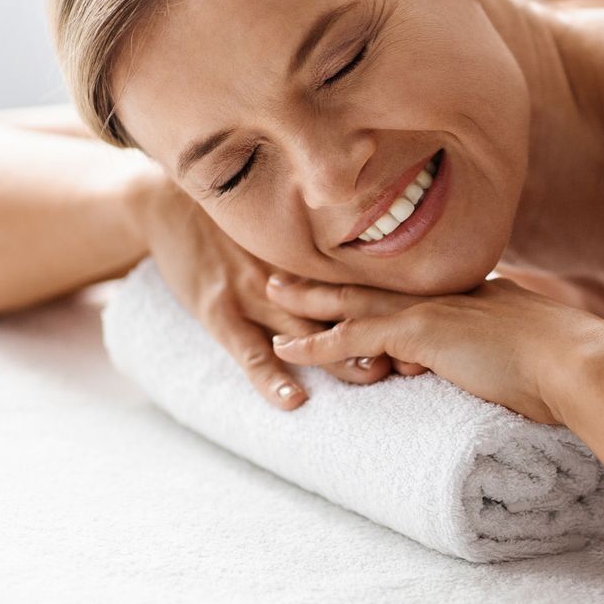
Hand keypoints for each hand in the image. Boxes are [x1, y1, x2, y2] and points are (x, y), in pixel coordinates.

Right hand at [127, 173, 396, 409]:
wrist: (164, 205)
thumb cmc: (233, 225)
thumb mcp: (284, 230)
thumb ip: (325, 256)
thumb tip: (381, 286)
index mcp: (309, 256)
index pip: (364, 282)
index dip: (400, 302)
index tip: (440, 320)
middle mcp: (289, 273)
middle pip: (343, 306)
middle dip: (381, 330)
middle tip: (420, 352)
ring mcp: (254, 291)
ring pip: (304, 330)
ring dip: (338, 354)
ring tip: (371, 374)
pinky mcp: (218, 308)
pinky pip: (248, 349)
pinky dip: (271, 375)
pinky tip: (293, 398)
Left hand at [266, 274, 603, 426]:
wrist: (577, 363)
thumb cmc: (570, 367)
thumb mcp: (537, 352)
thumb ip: (514, 352)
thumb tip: (512, 372)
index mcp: (478, 293)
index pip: (416, 287)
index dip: (380, 280)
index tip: (358, 276)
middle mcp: (449, 293)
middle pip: (378, 282)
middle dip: (333, 275)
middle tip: (291, 265)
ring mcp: (433, 310)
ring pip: (355, 301)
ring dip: (308, 299)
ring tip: (269, 293)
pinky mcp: (420, 334)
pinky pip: (352, 338)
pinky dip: (316, 342)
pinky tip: (284, 347)